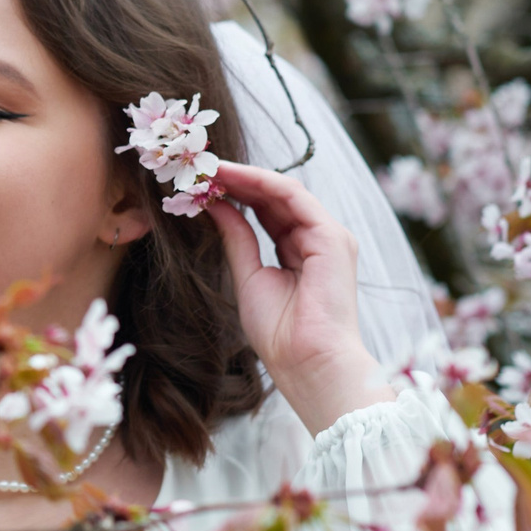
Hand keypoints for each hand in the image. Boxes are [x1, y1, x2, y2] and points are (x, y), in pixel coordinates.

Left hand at [203, 161, 395, 436]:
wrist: (307, 363)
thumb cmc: (280, 334)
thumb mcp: (248, 276)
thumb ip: (237, 238)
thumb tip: (216, 205)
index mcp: (301, 252)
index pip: (267, 211)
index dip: (236, 193)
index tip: (201, 183)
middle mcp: (317, 239)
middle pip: (274, 197)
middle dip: (238, 180)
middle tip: (200, 167)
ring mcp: (328, 236)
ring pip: (283, 191)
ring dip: (245, 176)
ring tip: (209, 168)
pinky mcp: (331, 236)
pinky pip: (292, 196)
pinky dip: (261, 182)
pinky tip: (231, 177)